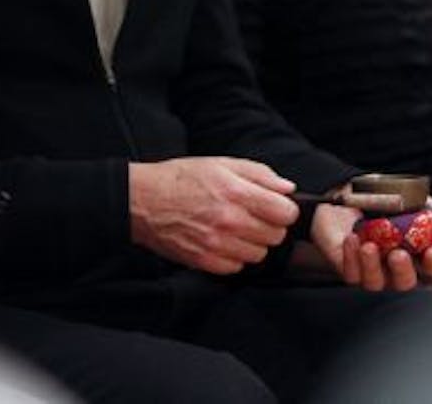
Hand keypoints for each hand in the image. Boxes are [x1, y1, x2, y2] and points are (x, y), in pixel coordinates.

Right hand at [127, 157, 298, 274]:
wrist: (144, 201)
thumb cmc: (181, 179)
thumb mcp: (222, 164)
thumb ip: (260, 175)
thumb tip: (287, 189)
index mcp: (236, 192)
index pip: (285, 213)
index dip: (284, 209)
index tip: (275, 207)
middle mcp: (229, 220)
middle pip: (275, 236)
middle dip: (269, 225)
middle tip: (252, 215)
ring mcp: (217, 244)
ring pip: (259, 254)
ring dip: (253, 243)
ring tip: (235, 228)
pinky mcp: (204, 262)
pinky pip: (237, 267)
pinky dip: (234, 257)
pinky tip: (222, 241)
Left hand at [310, 203, 431, 291]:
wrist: (349, 194)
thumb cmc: (385, 199)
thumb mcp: (413, 200)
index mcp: (415, 254)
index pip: (431, 268)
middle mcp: (395, 268)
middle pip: (405, 282)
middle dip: (403, 271)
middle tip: (399, 254)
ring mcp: (371, 271)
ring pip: (376, 283)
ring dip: (373, 266)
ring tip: (369, 245)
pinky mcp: (348, 269)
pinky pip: (351, 274)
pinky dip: (352, 259)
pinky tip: (352, 239)